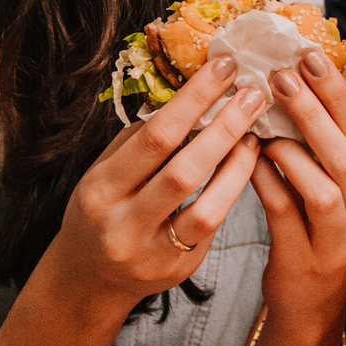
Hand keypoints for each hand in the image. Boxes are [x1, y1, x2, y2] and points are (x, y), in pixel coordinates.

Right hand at [49, 55, 267, 310]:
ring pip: (206, 208)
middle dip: (225, 128)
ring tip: (256, 131)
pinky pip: (212, 227)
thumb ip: (141, 138)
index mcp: (101, 189)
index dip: (194, 100)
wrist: (89, 278)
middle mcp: (123, 224)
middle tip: (254, 94)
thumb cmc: (102, 209)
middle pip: (183, 172)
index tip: (224, 67)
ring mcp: (152, 253)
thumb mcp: (105, 171)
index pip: (154, 137)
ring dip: (237, 164)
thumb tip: (189, 92)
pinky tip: (246, 164)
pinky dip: (231, 191)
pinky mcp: (178, 270)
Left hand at [246, 50, 345, 345]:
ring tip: (263, 121)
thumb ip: (320, 142)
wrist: (309, 307)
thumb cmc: (312, 231)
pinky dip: (267, 182)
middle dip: (317, 110)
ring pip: (326, 188)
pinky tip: (248, 159)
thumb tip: (293, 78)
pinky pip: (287, 214)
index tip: (308, 55)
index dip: (338, 92)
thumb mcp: (330, 186)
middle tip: (282, 76)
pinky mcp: (307, 262)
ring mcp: (340, 240)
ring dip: (293, 149)